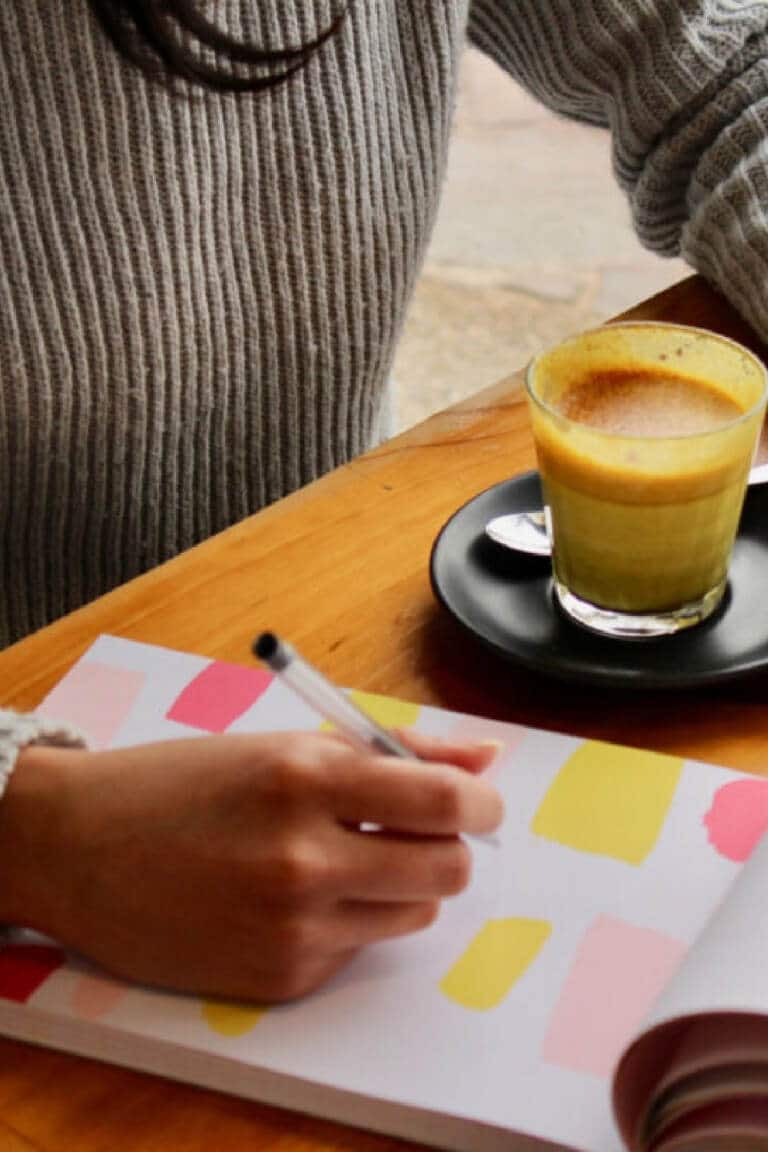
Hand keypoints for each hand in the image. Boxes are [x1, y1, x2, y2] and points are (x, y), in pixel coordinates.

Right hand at [0, 730, 502, 1001]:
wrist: (81, 847)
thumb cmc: (183, 783)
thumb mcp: (284, 744)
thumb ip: (394, 749)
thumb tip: (486, 759)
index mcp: (305, 776)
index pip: (443, 801)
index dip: (480, 803)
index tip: (481, 803)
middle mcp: (303, 856)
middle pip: (447, 867)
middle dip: (449, 846)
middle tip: (419, 831)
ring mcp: (292, 926)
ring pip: (414, 912)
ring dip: (402, 884)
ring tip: (346, 858)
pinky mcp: (281, 975)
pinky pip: (360, 946)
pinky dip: (349, 918)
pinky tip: (293, 897)